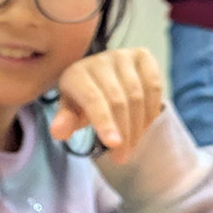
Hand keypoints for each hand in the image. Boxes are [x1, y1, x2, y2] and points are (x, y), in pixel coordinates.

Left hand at [49, 47, 163, 163]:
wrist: (100, 77)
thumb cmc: (82, 100)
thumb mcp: (71, 112)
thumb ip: (65, 121)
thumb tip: (58, 132)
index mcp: (76, 74)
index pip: (92, 99)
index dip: (104, 122)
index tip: (114, 145)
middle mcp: (99, 60)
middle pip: (117, 101)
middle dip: (123, 133)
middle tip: (122, 157)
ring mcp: (122, 56)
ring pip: (137, 95)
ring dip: (138, 126)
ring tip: (132, 146)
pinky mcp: (142, 55)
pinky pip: (154, 86)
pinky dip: (152, 109)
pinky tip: (145, 125)